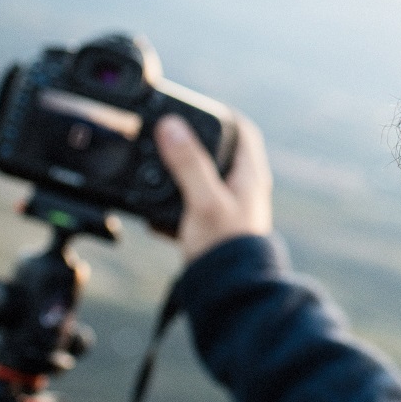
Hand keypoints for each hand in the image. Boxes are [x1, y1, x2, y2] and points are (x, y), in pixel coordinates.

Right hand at [154, 113, 272, 262]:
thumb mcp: (203, 199)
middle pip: (220, 155)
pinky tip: (151, 216)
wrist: (229, 294)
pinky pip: (190, 210)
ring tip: (152, 173)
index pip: (244, 131)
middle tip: (167, 137)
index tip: (197, 107)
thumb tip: (171, 126)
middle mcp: (243, 191)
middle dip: (193, 146)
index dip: (223, 115)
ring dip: (179, 178)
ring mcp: (229, 211)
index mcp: (249, 176)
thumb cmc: (226, 247)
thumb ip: (188, 163)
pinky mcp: (213, 231)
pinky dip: (172, 209)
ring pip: (202, 184)